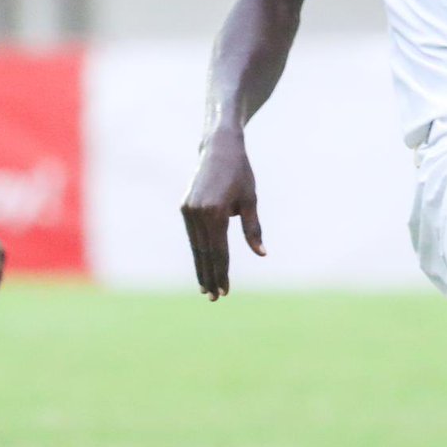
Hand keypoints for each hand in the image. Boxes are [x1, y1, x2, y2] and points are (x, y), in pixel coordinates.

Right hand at [181, 130, 265, 299]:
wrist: (218, 149)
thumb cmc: (240, 174)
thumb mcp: (250, 201)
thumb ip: (253, 229)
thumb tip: (261, 253)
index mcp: (216, 212)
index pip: (220, 251)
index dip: (223, 273)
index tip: (225, 291)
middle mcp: (198, 213)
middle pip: (205, 253)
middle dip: (210, 276)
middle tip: (215, 298)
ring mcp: (188, 210)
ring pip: (196, 246)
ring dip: (201, 267)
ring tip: (206, 288)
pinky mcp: (184, 207)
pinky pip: (193, 236)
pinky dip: (197, 252)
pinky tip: (201, 265)